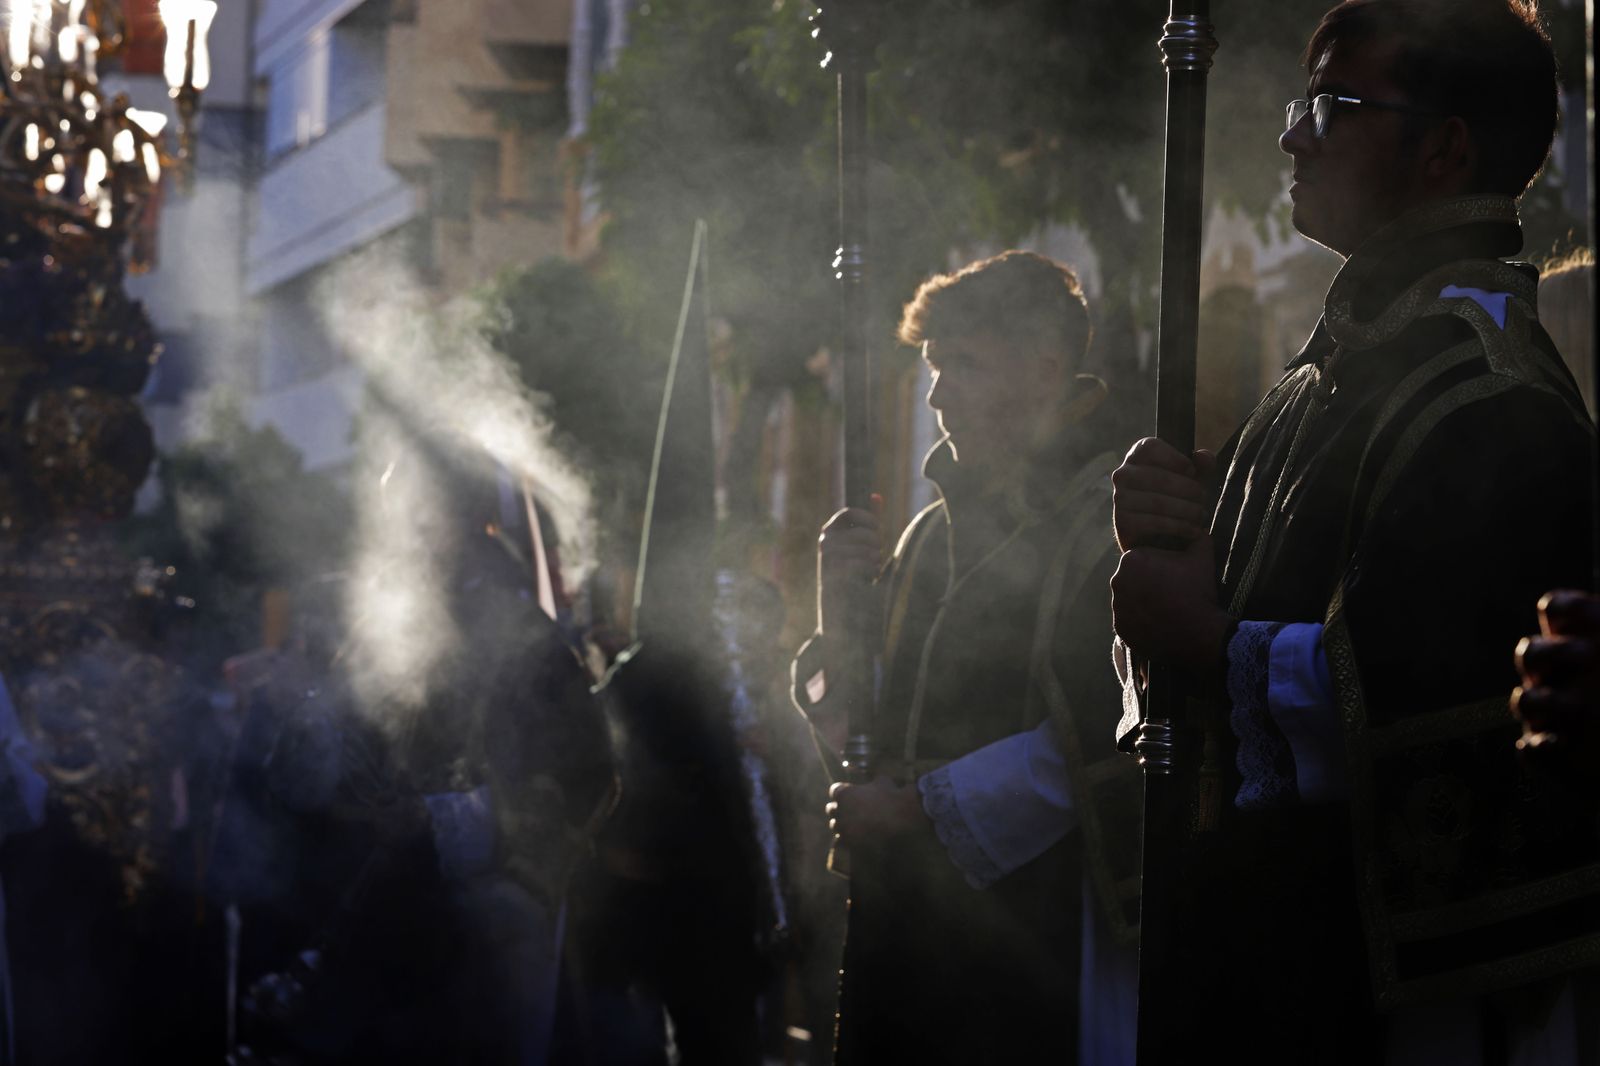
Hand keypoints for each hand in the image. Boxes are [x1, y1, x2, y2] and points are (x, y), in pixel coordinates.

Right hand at [817, 505, 880, 635]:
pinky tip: (866, 581)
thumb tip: (877, 495)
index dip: (868, 519)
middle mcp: (824, 543)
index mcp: (829, 534)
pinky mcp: (832, 575)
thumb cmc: (856, 582)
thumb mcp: (864, 548)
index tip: (878, 531)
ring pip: (865, 548)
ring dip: (874, 561)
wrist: (842, 619)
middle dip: (877, 546)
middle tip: (874, 561)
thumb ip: (869, 524)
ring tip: (869, 574)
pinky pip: (861, 563)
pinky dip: (869, 572)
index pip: (849, 513)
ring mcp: (826, 558)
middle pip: (863, 532)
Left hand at [826, 778, 925, 849]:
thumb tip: (873, 782)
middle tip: (850, 809)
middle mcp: (840, 811)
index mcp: (844, 793)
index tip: (850, 794)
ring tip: (852, 824)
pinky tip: (858, 835)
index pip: (835, 791)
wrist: (903, 818)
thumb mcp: (882, 781)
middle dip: (839, 808)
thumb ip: (871, 782)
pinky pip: (844, 839)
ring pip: (835, 825)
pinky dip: (849, 836)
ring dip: (842, 823)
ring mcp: (845, 828)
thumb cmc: (893, 795)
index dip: (843, 792)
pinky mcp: (851, 842)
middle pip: (831, 809)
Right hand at [1111, 437, 1215, 552]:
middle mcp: (1123, 474)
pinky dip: (1179, 527)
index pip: (1151, 448)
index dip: (1175, 458)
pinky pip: (1155, 522)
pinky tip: (1193, 530)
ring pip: (1158, 502)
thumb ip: (1201, 465)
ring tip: (1201, 515)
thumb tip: (1202, 456)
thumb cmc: (1176, 497)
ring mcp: (1120, 498)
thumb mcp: (1192, 479)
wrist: (1156, 535)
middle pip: (1159, 477)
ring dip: (1187, 510)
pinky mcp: (1122, 522)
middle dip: (1188, 490)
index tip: (1192, 471)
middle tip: (1203, 499)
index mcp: (1137, 456)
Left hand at [1111, 533, 1230, 689]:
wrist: (1198, 634)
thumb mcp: (1202, 558)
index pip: (1144, 558)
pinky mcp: (1120, 628)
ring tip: (1169, 608)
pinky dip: (1143, 621)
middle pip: (1135, 579)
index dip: (1162, 565)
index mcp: (1131, 559)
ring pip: (1132, 600)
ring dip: (1146, 602)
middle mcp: (1117, 581)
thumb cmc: (1198, 592)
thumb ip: (1198, 538)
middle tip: (1174, 593)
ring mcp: (1117, 607)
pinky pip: (1131, 621)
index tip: (1177, 575)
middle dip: (1151, 583)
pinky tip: (1162, 623)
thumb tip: (1200, 530)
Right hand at [1512, 590, 1599, 770]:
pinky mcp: (1545, 753)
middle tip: (1587, 656)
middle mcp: (1555, 677)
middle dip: (1552, 652)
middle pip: (1530, 652)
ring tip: (1579, 708)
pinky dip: (1541, 746)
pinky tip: (1560, 742)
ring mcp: (1547, 716)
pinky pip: (1530, 748)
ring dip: (1545, 700)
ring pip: (1526, 700)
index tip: (1596, 614)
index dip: (1565, 608)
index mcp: (1577, 646)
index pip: (1555, 612)